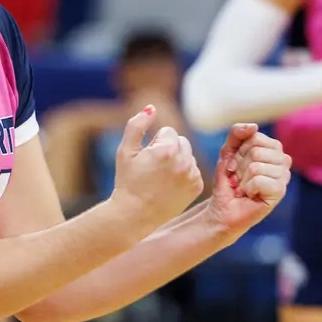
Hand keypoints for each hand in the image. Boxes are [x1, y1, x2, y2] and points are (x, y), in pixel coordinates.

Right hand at [111, 106, 203, 226]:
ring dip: (177, 161)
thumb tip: (152, 107)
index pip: (168, 132)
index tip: (147, 159)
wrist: (134, 214)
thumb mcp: (125, 151)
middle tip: (154, 167)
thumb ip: (137, 125)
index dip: (154, 144)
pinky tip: (170, 185)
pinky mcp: (197, 186)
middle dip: (169, 149)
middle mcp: (183, 161)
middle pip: (181, 141)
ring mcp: (192, 175)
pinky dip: (184, 174)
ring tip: (161, 177)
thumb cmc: (127, 181)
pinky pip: (193, 170)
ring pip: (188, 155)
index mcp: (166, 149)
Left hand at [207, 124, 292, 234]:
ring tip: (243, 187)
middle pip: (256, 151)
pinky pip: (259, 181)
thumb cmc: (229, 180)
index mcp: (273, 148)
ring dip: (242, 179)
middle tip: (238, 178)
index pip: (255, 137)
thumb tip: (254, 126)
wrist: (224, 207)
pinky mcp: (280, 192)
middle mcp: (283, 160)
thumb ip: (237, 134)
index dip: (238, 151)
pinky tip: (249, 195)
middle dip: (239, 166)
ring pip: (257, 166)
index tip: (234, 164)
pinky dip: (247, 188)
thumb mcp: (228, 152)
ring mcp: (284, 176)